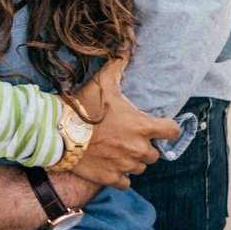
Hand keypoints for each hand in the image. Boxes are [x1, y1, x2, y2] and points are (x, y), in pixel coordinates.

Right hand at [70, 57, 182, 188]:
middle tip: (129, 138)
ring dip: (133, 161)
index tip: (160, 127)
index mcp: (142, 127)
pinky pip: (125, 183)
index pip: (172, 132)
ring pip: (140, 168)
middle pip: (155, 154)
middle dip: (145, 147)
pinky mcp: (110, 178)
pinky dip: (120, 176)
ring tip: (118, 151)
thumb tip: (126, 47)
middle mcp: (138, 149)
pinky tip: (111, 166)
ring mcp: (125, 165)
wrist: (58, 132)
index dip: (168, 129)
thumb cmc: (82, 107)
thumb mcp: (102, 82)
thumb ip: (118, 65)